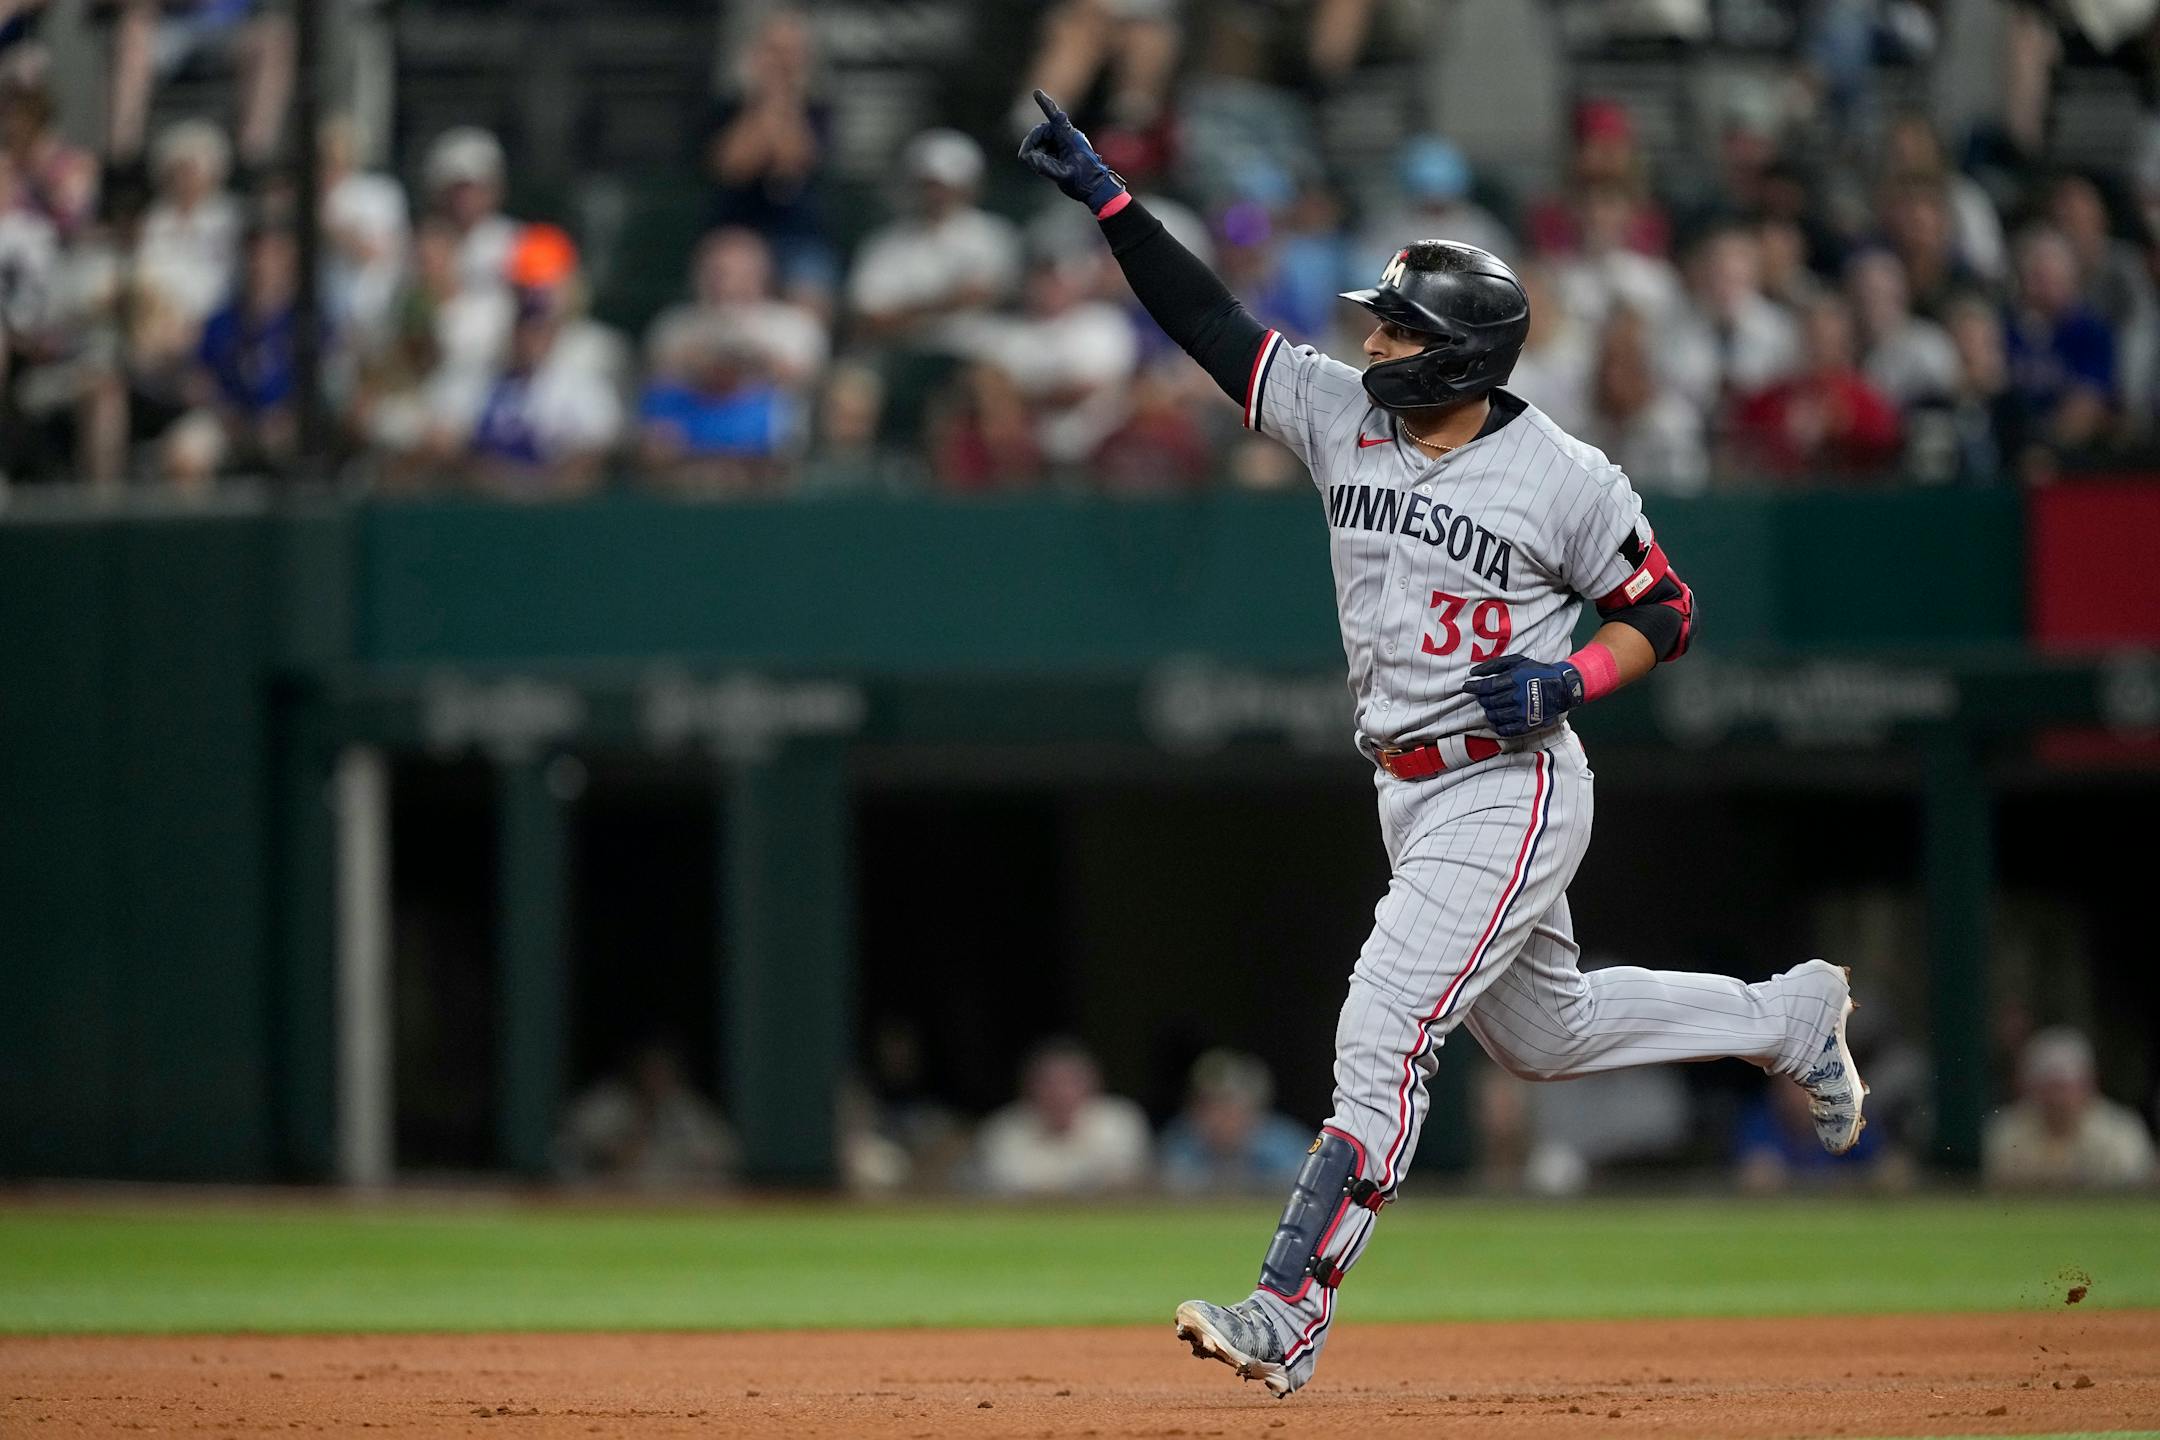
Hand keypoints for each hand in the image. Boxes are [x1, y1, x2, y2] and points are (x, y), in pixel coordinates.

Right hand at [1017, 89, 1126, 211]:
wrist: (1095, 188)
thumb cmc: (1084, 181)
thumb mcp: (1064, 176)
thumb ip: (1046, 167)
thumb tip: (1029, 158)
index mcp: (1069, 138)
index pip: (1055, 118)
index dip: (1046, 104)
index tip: (1036, 92)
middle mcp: (1066, 136)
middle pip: (1041, 131)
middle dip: (1032, 142)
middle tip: (1026, 158)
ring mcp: (1063, 143)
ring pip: (1040, 140)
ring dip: (1035, 151)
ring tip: (1038, 167)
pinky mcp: (1060, 150)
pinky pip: (1043, 148)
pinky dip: (1039, 157)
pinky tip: (1042, 168)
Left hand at [1459, 654, 1583, 737]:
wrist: (1563, 688)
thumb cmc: (1537, 672)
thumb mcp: (1518, 661)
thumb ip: (1495, 665)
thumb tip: (1473, 672)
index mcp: (1515, 679)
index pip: (1487, 686)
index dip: (1474, 687)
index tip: (1467, 687)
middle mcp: (1518, 696)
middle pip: (1489, 702)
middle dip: (1481, 699)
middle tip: (1482, 696)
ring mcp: (1523, 712)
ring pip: (1494, 716)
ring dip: (1488, 711)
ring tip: (1491, 706)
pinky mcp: (1528, 725)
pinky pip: (1505, 729)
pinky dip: (1497, 725)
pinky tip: (1498, 719)